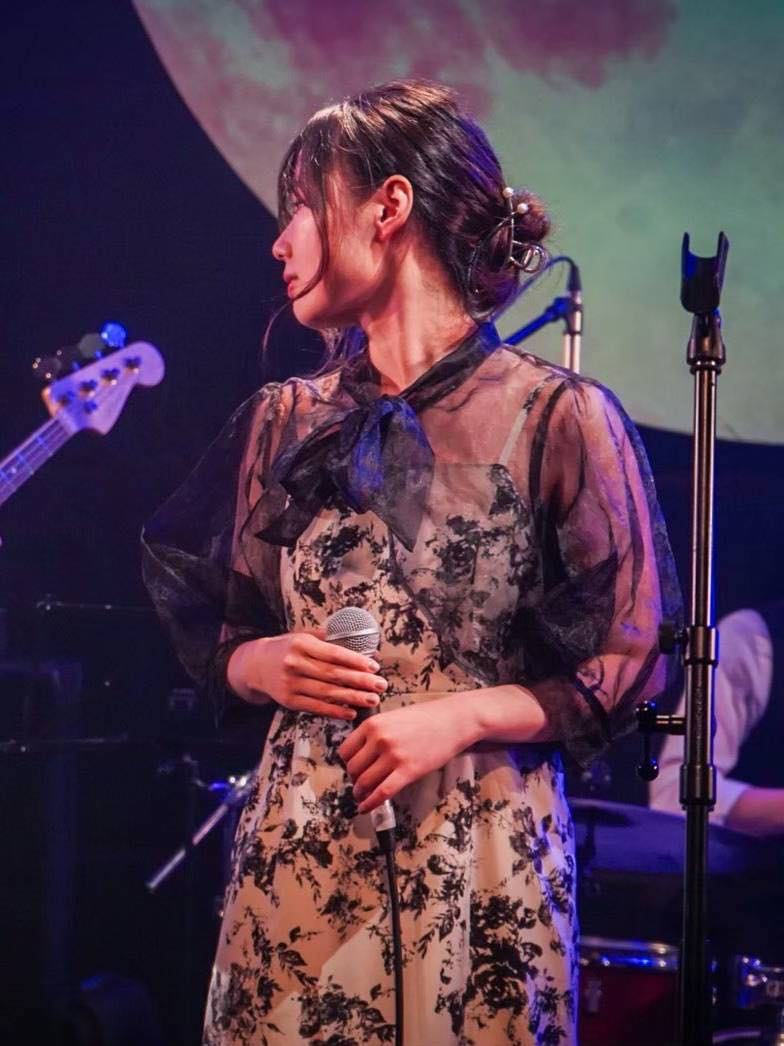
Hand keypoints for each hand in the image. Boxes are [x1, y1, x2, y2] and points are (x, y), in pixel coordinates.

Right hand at [227, 628, 387, 720]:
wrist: (256, 665)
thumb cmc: (289, 648)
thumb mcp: (305, 636)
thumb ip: (331, 639)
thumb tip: (366, 645)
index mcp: (302, 644)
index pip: (334, 654)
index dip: (356, 661)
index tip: (374, 666)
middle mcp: (295, 664)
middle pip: (333, 675)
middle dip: (360, 681)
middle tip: (381, 685)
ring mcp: (291, 684)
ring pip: (327, 693)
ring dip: (352, 698)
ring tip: (372, 700)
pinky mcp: (289, 701)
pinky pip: (316, 708)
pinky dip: (335, 711)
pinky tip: (351, 712)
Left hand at [338, 696, 478, 811]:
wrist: (452, 720)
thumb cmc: (425, 718)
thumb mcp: (392, 717)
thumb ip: (376, 733)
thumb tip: (362, 755)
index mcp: (372, 724)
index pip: (345, 750)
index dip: (347, 763)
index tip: (354, 769)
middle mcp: (379, 739)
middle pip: (353, 768)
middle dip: (354, 779)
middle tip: (360, 783)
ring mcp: (393, 755)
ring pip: (364, 782)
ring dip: (360, 793)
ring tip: (362, 797)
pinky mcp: (408, 771)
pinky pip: (382, 792)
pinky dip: (370, 803)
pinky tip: (366, 808)